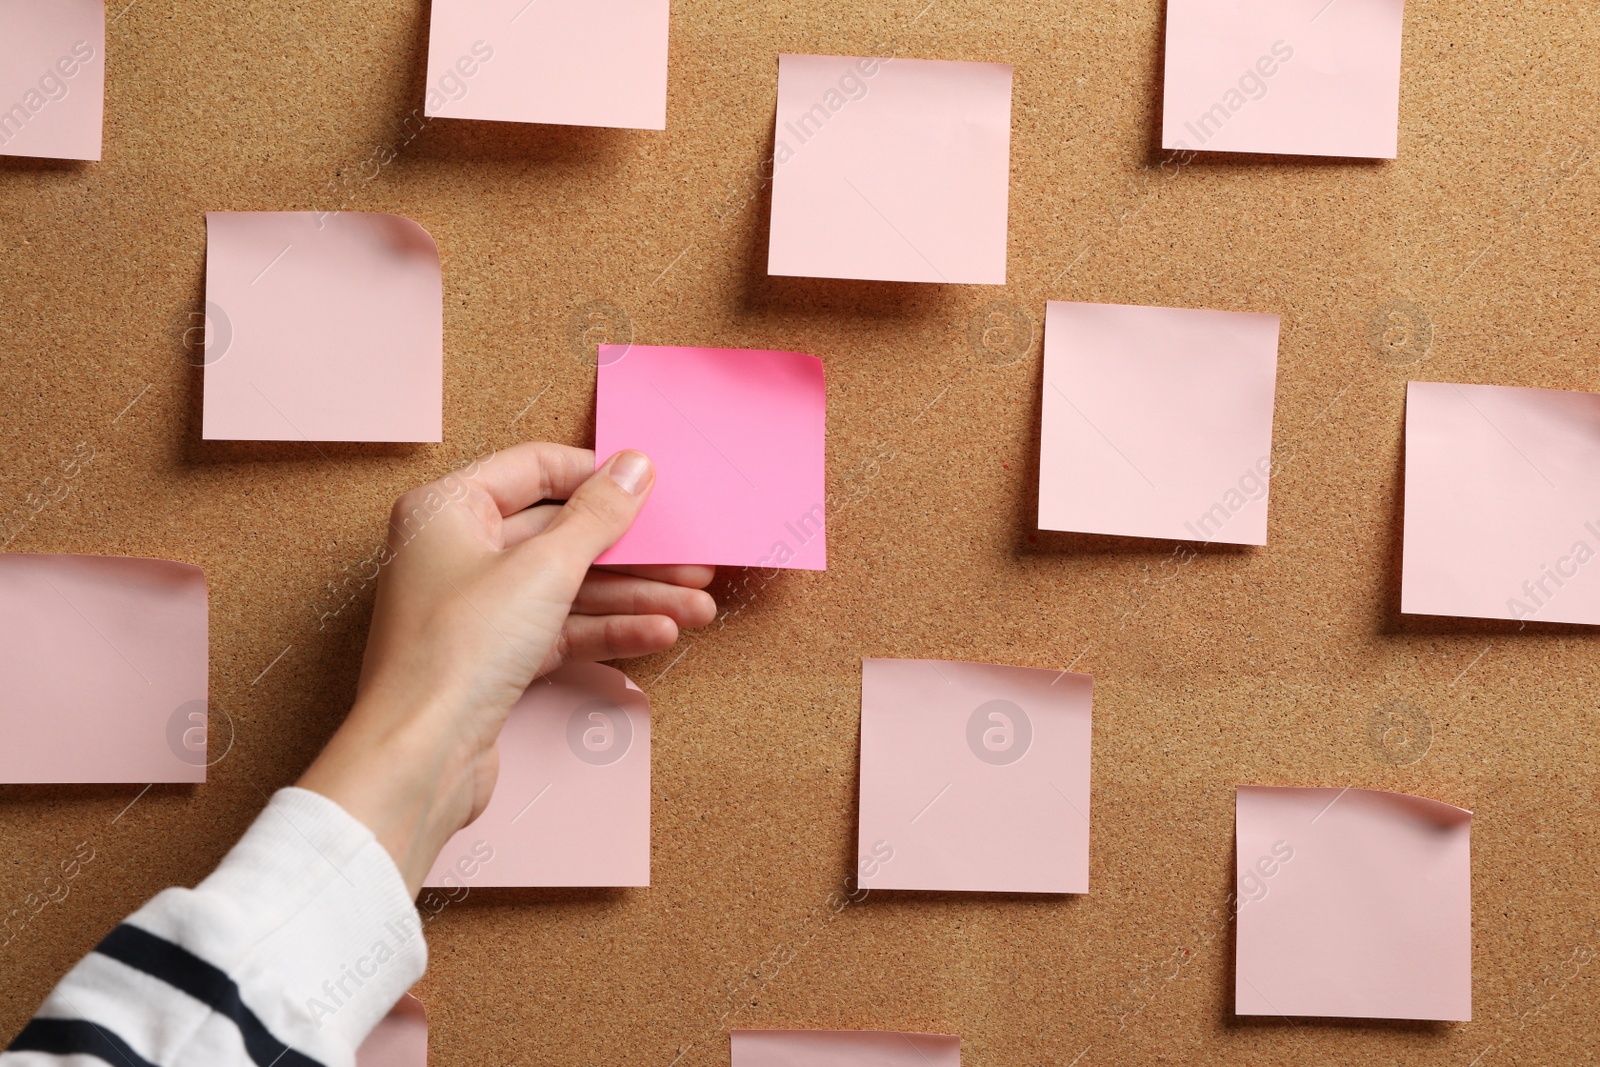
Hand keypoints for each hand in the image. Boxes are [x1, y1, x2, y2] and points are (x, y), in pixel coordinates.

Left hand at [298, 443, 714, 894]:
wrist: (422, 757)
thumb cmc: (456, 653)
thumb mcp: (545, 568)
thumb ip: (597, 515)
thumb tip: (633, 467)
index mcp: (448, 509)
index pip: (535, 469)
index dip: (598, 476)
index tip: (651, 488)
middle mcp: (456, 552)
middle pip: (559, 534)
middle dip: (631, 552)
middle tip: (689, 559)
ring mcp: (475, 607)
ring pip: (568, 587)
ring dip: (633, 597)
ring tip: (695, 607)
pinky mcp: (493, 657)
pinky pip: (561, 628)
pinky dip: (608, 630)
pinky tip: (658, 633)